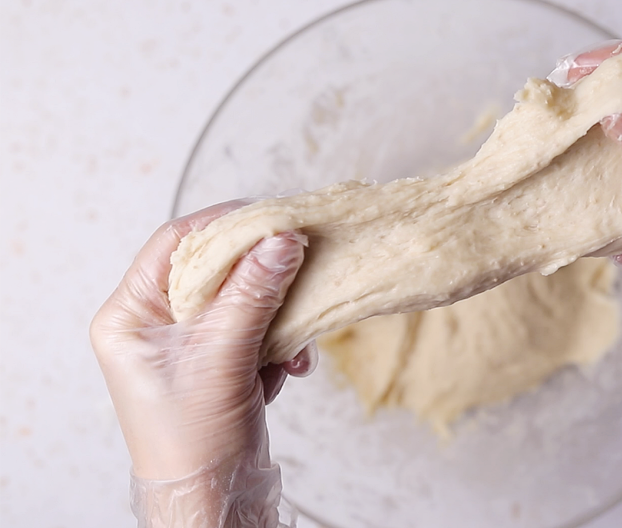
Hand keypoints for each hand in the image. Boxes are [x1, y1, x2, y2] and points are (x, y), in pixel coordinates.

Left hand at [90, 201, 311, 524]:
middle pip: (217, 269)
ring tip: (293, 350)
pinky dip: (282, 347)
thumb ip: (252, 295)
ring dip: (279, 319)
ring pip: (246, 299)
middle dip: (263, 277)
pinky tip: (288, 371)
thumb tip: (282, 239)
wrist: (216, 499)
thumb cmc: (193, 442)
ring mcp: (193, 343)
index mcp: (130, 316)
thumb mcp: (221, 359)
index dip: (224, 225)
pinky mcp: (224, 361)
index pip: (176, 245)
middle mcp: (157, 324)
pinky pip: (261, 329)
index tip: (272, 217)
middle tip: (300, 264)